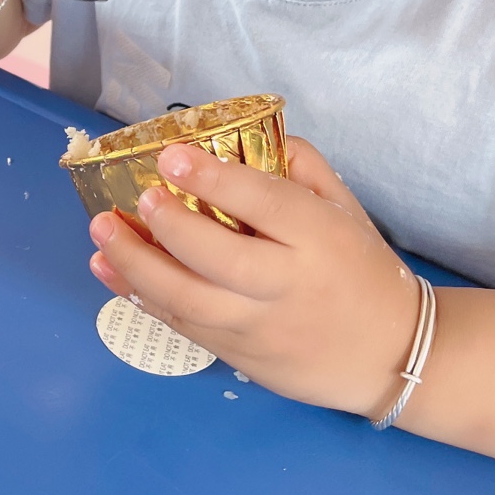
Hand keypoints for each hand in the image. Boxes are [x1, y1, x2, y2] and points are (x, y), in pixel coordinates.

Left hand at [88, 137, 419, 416]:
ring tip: (102, 234)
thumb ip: (303, 168)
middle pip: (218, 256)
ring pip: (188, 300)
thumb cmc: (363, 272)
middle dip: (168, 225)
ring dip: (136, 266)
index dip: (214, 178)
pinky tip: (112, 272)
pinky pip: (184, 327)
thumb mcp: (347, 210)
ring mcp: (261, 329)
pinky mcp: (241, 359)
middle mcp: (288, 286)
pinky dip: (142, 299)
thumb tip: (248, 135)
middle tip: (138, 198)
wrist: (391, 356)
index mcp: (321, 240)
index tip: (172, 155)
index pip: (264, 204)